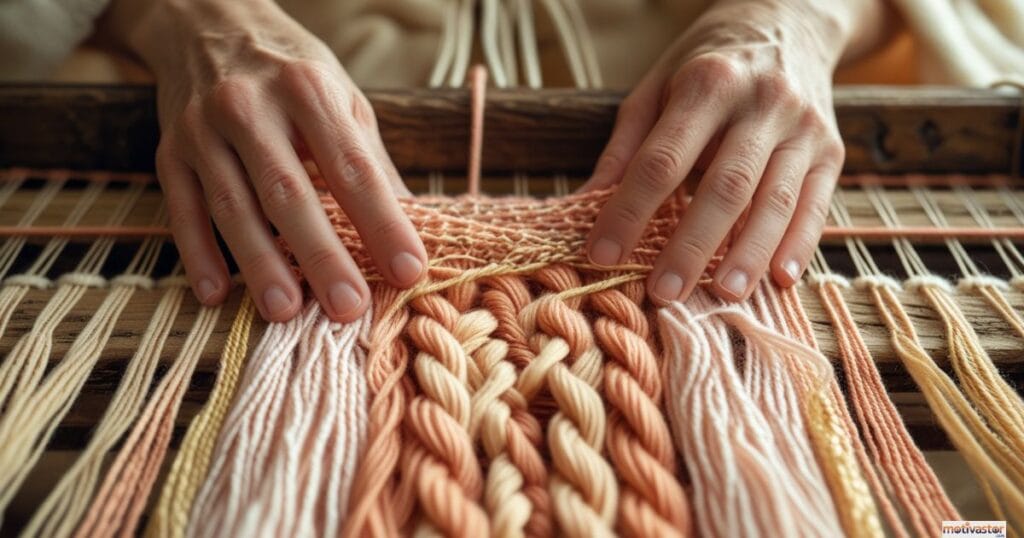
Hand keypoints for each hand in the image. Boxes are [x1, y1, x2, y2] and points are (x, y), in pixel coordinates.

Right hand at [108, 0, 425, 321]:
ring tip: (285, 312)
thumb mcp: (342, 97)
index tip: (408, 270)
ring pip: (233, 206)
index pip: (353, 168)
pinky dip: (198, 254)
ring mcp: (203, 130)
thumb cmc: (291, 71)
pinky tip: (216, 295)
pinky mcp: (168, 150)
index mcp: (308, 91)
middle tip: (347, 307)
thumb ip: (370, 159)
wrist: (208, 22)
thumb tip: (414, 223)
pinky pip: (183, 209)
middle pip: (289, 192)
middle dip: (320, 255)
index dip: (383, 222)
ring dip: (259, 264)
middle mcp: (250, 107)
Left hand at [581, 0, 860, 303]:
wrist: (790, 21)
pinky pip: (816, 204)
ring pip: (776, 200)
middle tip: (664, 292)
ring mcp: (803, 127)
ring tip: (723, 296)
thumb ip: (626, 146)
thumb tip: (586, 202)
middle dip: (692, 245)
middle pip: (725, 186)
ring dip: (748, 254)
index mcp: (708, 83)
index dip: (629, 211)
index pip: (662, 159)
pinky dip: (799, 245)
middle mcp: (762, 102)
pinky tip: (779, 279)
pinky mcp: (832, 150)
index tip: (602, 254)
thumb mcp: (656, 87)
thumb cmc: (708, 64)